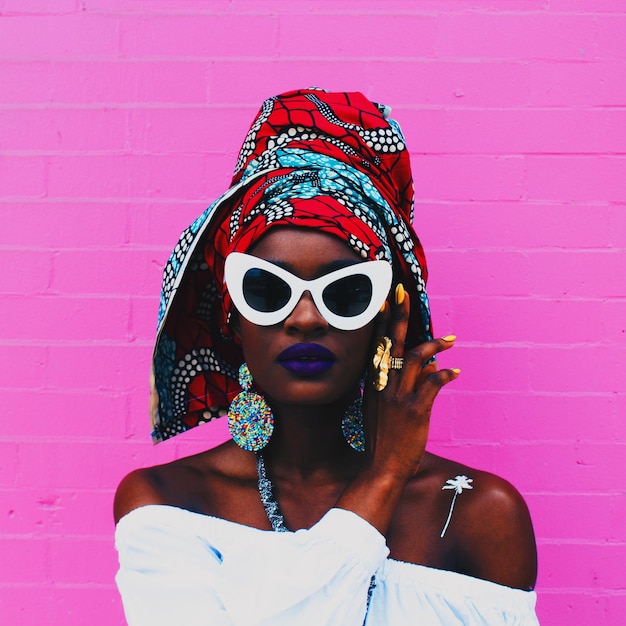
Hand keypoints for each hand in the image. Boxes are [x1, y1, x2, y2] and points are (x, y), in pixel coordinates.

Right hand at [363, 284, 458, 481]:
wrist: (381, 467)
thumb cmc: (381, 440)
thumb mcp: (377, 409)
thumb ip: (393, 386)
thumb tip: (420, 367)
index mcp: (372, 383)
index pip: (376, 344)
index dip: (381, 321)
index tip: (385, 300)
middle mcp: (383, 384)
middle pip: (392, 342)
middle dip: (398, 315)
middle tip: (402, 292)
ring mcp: (398, 396)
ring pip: (415, 358)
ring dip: (435, 345)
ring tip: (451, 340)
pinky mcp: (415, 409)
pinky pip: (433, 383)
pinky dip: (445, 374)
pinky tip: (455, 372)